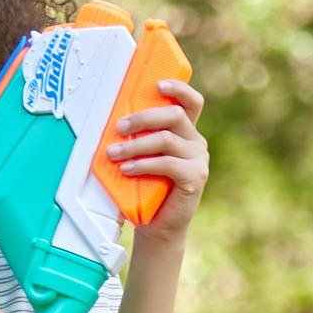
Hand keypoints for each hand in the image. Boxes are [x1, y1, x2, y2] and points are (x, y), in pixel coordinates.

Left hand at [105, 77, 208, 248]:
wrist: (158, 227)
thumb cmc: (147, 191)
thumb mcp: (143, 158)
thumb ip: (139, 138)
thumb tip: (114, 122)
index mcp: (186, 133)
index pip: (191, 102)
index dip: (178, 89)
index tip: (157, 84)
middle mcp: (196, 142)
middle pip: (174, 115)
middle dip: (143, 118)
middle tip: (118, 127)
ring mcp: (199, 159)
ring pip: (167, 139)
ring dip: (136, 144)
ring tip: (114, 153)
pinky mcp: (196, 177)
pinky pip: (168, 163)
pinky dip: (144, 164)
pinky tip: (128, 169)